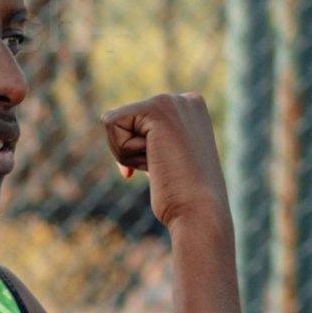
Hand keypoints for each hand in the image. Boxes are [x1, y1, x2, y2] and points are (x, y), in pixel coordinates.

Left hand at [100, 93, 226, 221]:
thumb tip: (113, 122)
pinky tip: (154, 160)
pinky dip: (123, 151)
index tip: (163, 167)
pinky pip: (111, 124)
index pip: (135, 122)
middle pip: (121, 120)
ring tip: (160, 165)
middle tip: (162, 169)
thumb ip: (149, 140)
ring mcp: (173, 101)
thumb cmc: (183, 198)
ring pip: (113, 122)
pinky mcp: (158, 109)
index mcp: (190, 111)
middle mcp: (184, 100)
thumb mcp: (166, 160)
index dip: (135, 151)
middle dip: (129, 152)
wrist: (200, 212)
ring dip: (127, 153)